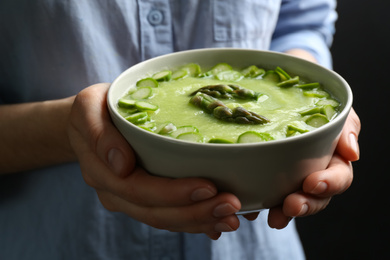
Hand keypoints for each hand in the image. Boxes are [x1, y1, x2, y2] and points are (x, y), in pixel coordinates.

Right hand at [67, 83, 241, 239]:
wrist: (88, 124)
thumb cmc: (94, 110)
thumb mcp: (89, 108)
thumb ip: (99, 134)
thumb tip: (122, 165)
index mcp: (102, 171)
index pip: (139, 189)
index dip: (174, 193)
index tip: (208, 187)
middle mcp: (116, 192)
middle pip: (157, 212)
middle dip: (196, 213)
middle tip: (232, 207)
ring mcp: (130, 200)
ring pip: (166, 220)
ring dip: (200, 221)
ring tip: (233, 219)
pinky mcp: (143, 199)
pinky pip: (169, 216)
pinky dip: (195, 222)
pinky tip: (218, 223)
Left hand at [266, 108, 360, 227]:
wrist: (278, 99)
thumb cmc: (310, 103)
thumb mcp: (334, 108)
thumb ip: (347, 126)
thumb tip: (352, 153)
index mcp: (332, 159)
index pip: (339, 177)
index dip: (329, 184)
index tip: (312, 183)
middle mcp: (313, 173)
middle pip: (316, 197)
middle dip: (306, 205)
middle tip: (291, 206)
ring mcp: (290, 180)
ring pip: (292, 203)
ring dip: (284, 213)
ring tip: (274, 218)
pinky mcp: (267, 181)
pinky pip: (264, 198)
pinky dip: (258, 206)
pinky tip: (250, 210)